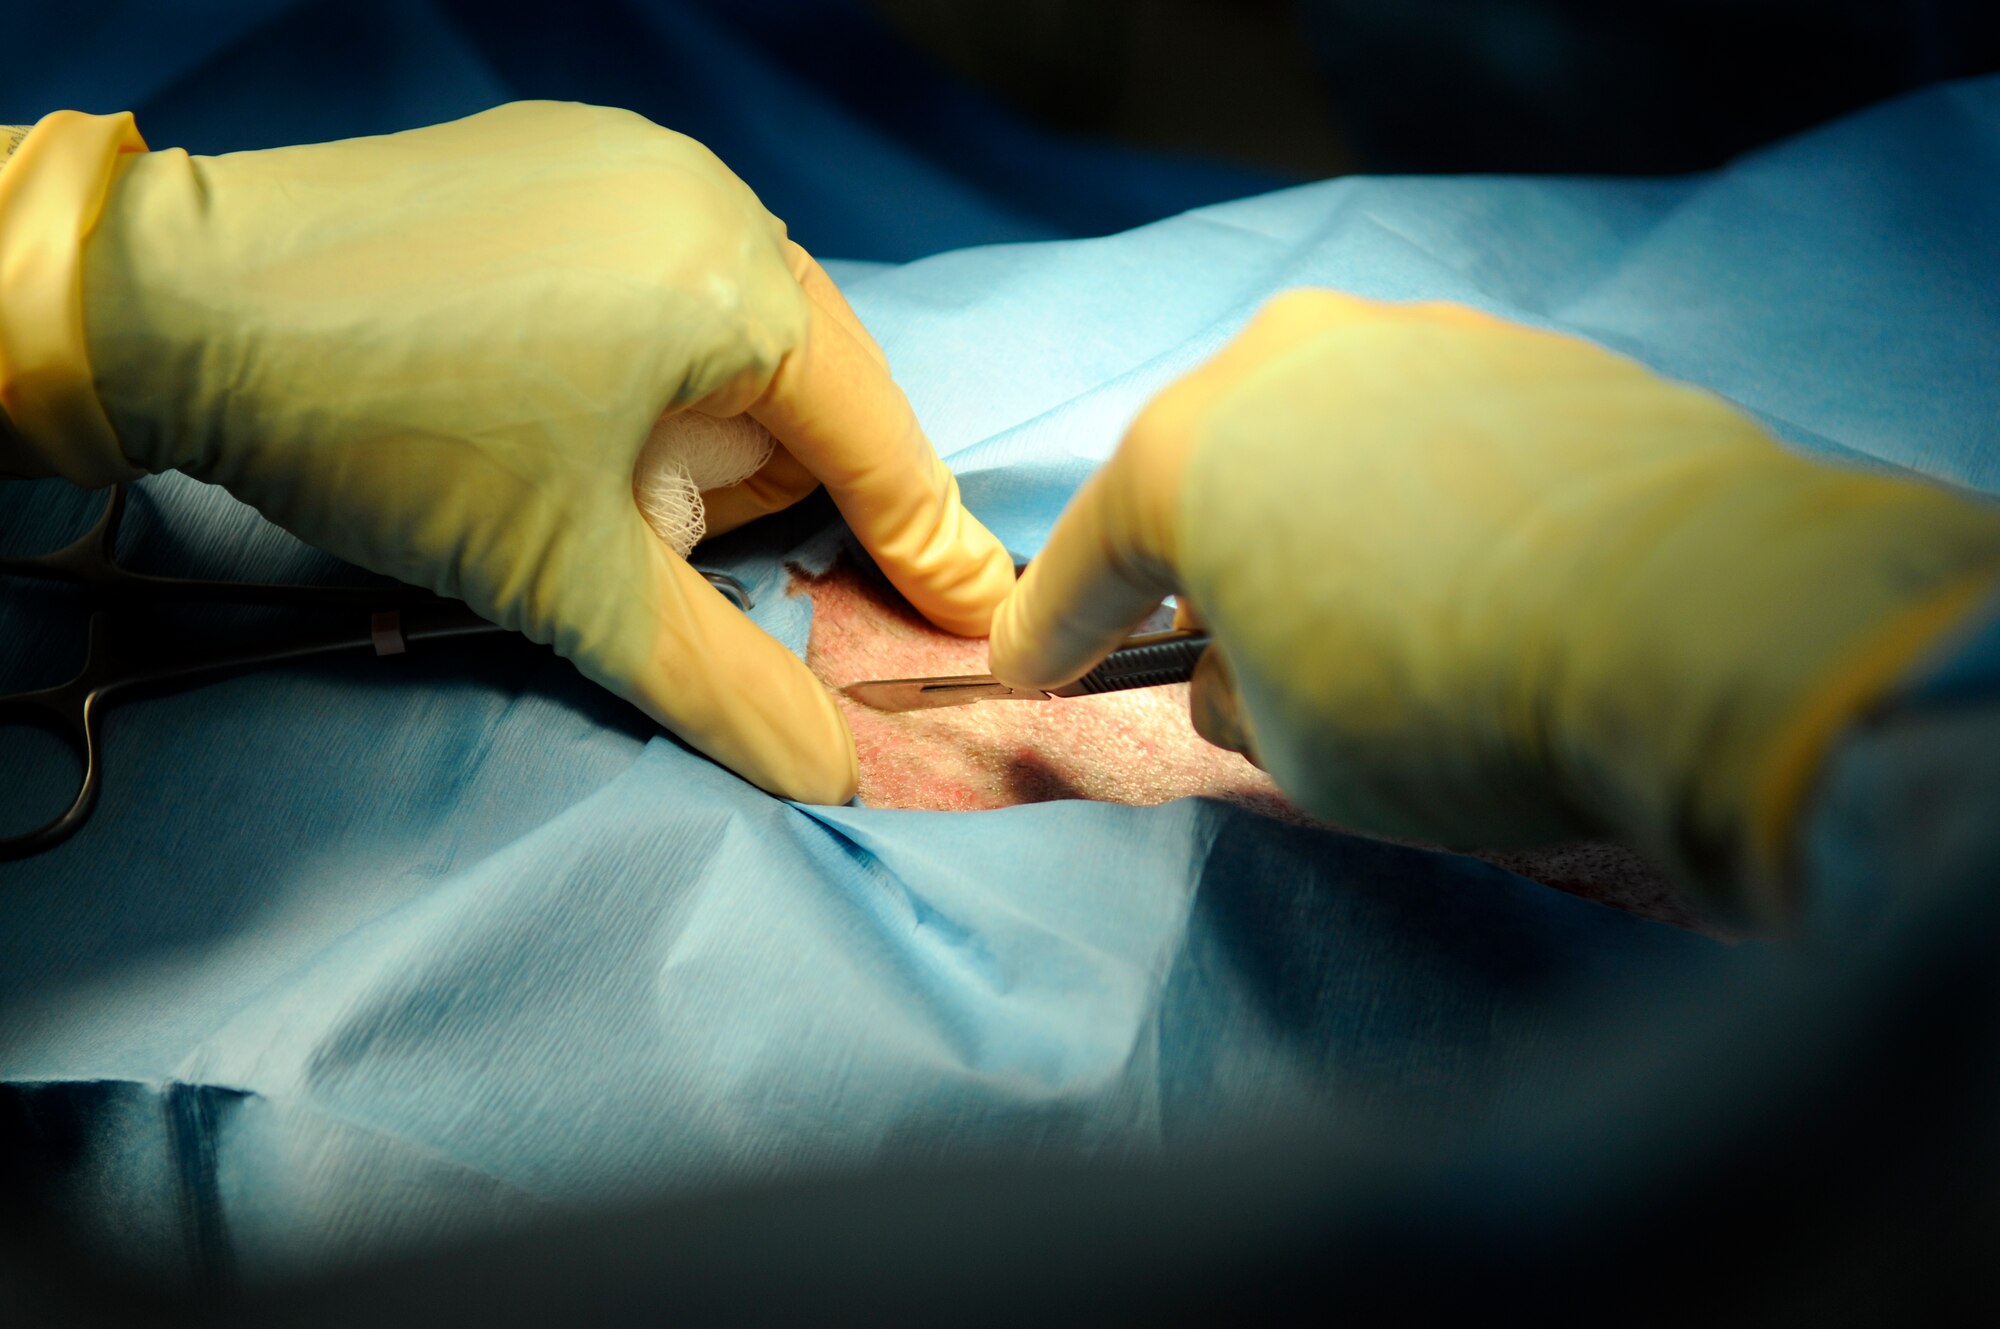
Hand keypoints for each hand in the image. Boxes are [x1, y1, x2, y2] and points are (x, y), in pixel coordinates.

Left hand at [61, 101, 1012, 801]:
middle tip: (678, 556)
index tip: (981, 620)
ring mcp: (625, 161)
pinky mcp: (554, 158)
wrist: (175, 305)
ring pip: (730, 333)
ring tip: (587, 485)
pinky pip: (661, 280)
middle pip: (806, 386)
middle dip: (767, 490)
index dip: (928, 545)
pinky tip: (560, 415)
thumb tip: (835, 778)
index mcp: (737, 279)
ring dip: (698, 431)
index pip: (876, 439)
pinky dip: (650, 364)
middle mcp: (704, 195)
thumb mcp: (575, 581)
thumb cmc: (393, 432)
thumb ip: (726, 683)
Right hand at [990, 292, 1999, 921]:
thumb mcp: (1292, 752)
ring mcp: (1413, 340)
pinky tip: (1474, 564)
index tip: (1026, 669)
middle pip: (1207, 474)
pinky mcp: (1529, 350)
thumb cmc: (1444, 702)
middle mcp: (1284, 364)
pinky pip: (1432, 433)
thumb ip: (1233, 698)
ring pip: (1322, 437)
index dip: (1051, 632)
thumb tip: (1240, 671)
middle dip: (1200, 561)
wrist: (1692, 623)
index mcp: (1184, 455)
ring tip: (1374, 606)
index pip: (1086, 566)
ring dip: (1318, 516)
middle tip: (1220, 644)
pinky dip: (1424, 495)